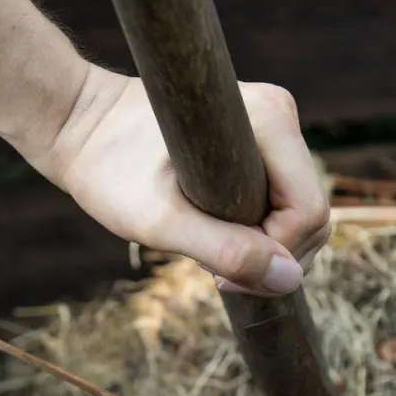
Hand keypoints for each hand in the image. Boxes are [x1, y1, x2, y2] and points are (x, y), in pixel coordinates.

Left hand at [40, 66, 330, 297]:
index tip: (218, 274)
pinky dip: (260, 231)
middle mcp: (282, 116)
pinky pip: (283, 201)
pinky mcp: (263, 143)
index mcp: (270, 120)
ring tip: (211, 254)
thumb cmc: (110, 169)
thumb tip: (290, 279)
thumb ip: (227, 250)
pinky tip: (218, 235)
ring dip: (266, 248)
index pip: (308, 211)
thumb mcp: (161, 222)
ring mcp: (276, 128)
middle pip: (313, 214)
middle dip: (274, 257)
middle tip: (215, 273)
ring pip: (301, 212)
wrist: (82, 127)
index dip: (275, 255)